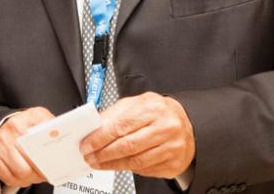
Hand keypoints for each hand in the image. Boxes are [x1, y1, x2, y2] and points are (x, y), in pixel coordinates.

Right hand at [0, 107, 54, 187]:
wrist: (6, 123)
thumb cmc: (27, 123)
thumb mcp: (41, 118)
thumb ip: (54, 127)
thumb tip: (66, 140)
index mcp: (18, 123)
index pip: (33, 150)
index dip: (44, 162)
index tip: (52, 166)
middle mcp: (5, 135)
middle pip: (25, 168)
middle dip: (37, 174)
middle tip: (44, 172)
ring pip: (17, 176)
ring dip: (29, 179)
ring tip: (35, 173)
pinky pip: (7, 179)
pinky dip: (18, 180)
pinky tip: (23, 173)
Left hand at [80, 92, 194, 178]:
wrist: (187, 123)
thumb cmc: (158, 112)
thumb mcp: (136, 104)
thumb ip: (114, 114)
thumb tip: (93, 127)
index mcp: (153, 108)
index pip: (121, 125)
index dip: (100, 138)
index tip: (87, 145)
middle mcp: (166, 127)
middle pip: (127, 145)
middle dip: (103, 153)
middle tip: (90, 157)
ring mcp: (172, 147)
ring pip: (135, 161)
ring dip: (113, 164)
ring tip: (100, 163)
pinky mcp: (174, 163)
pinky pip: (145, 170)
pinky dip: (129, 168)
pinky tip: (120, 164)